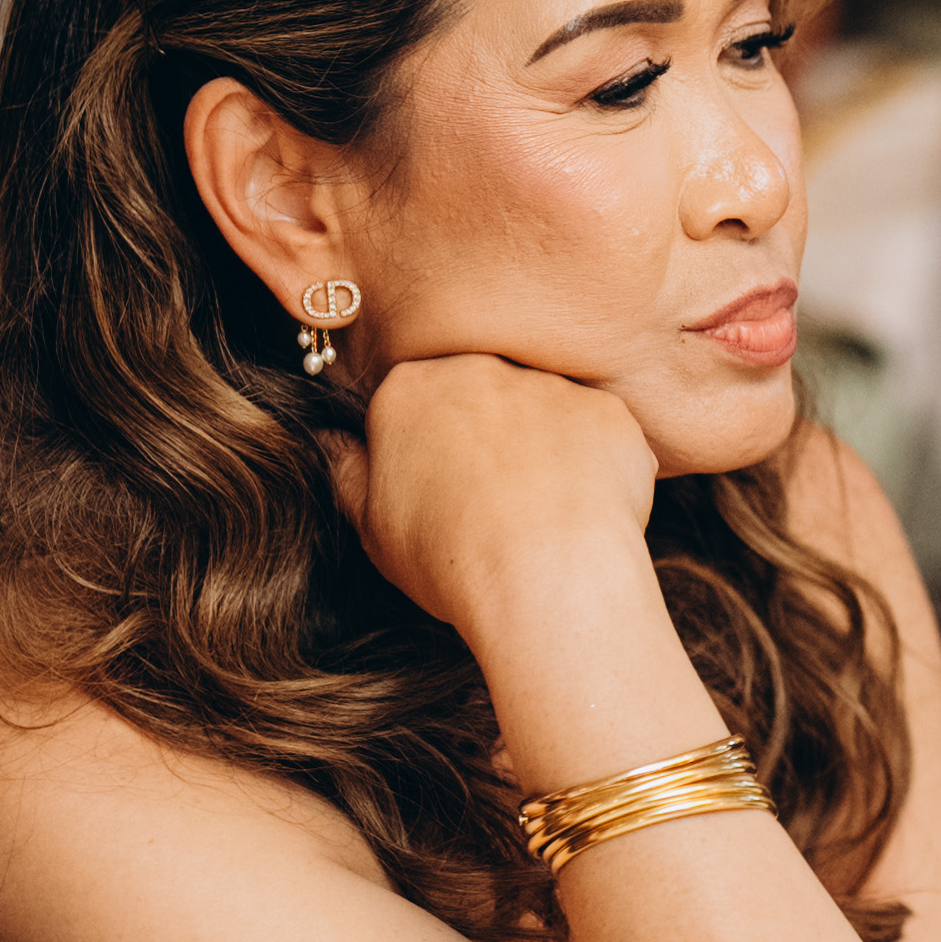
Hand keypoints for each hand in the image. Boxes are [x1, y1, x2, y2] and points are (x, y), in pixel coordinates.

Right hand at [335, 354, 668, 665]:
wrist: (546, 573)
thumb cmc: (450, 557)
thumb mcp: (372, 526)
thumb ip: (349, 472)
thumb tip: (333, 441)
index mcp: (409, 388)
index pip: (411, 405)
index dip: (425, 453)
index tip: (439, 494)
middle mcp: (480, 368)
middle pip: (479, 397)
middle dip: (486, 442)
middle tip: (493, 506)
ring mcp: (549, 385)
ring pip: (542, 414)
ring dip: (542, 453)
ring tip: (542, 517)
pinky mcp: (607, 412)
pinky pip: (599, 435)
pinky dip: (595, 470)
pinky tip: (584, 514)